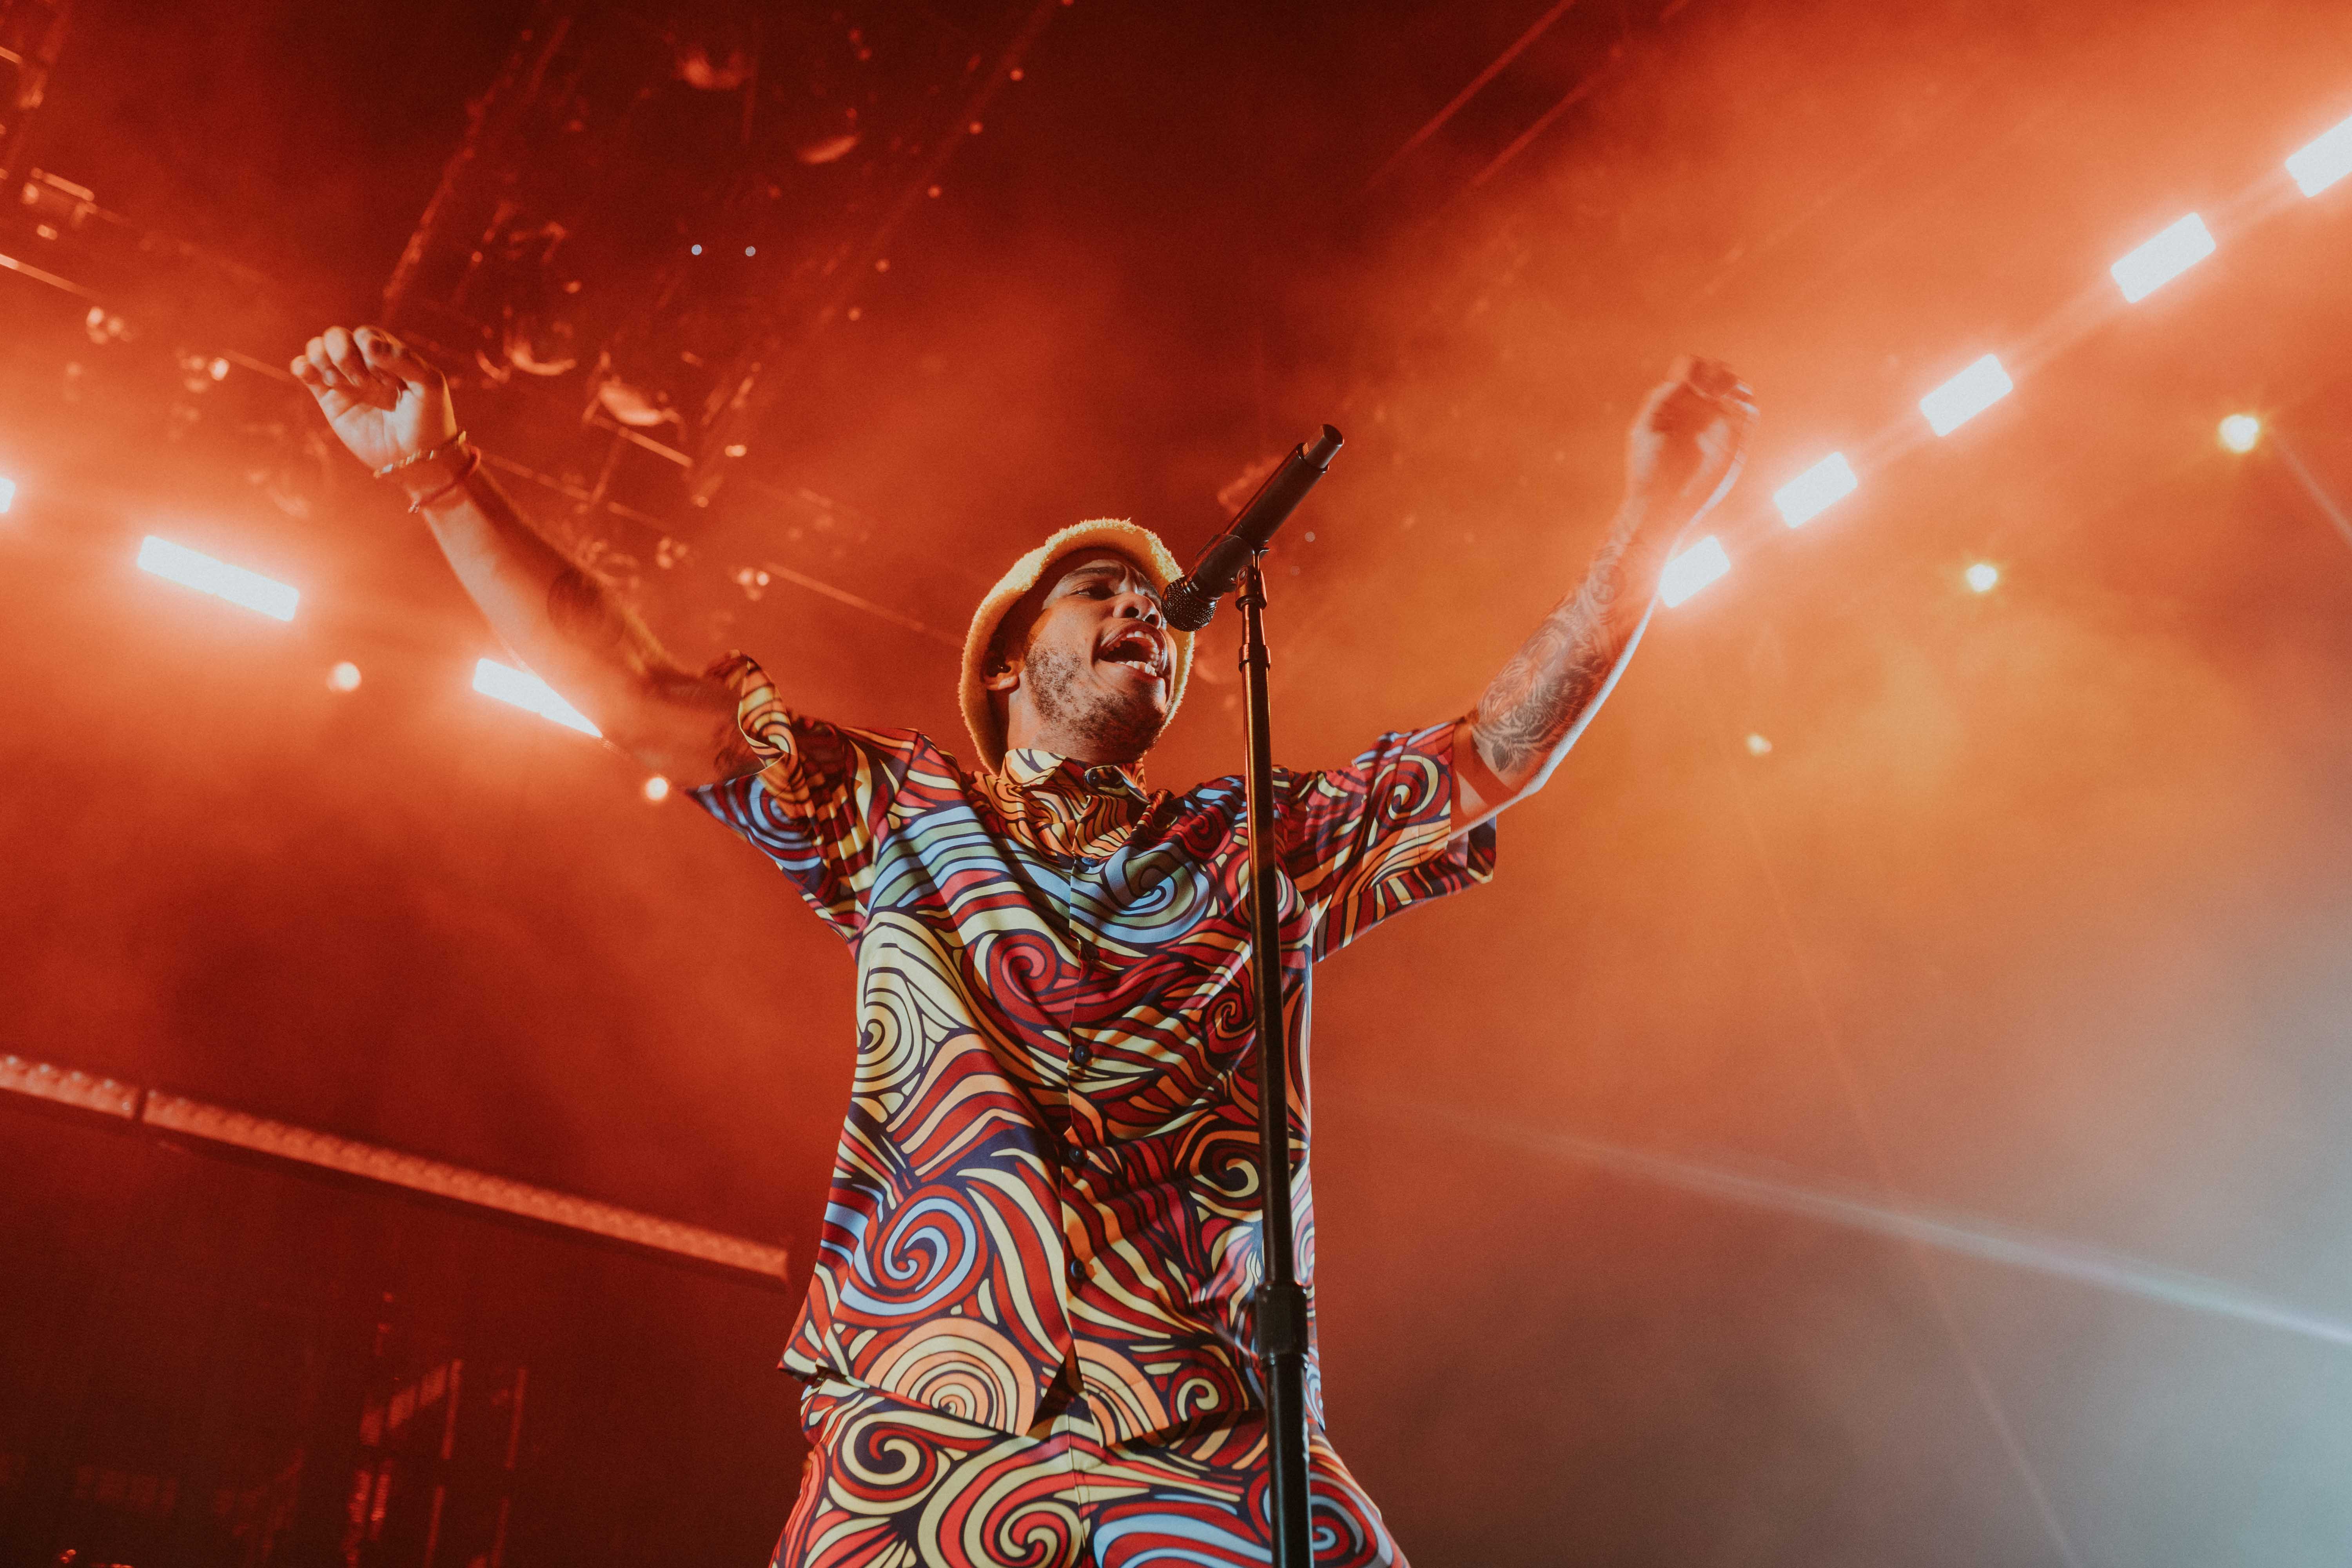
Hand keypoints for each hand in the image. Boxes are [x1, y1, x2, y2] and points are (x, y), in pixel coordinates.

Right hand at [289, 325, 458, 489]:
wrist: (417, 459)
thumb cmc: (430, 420)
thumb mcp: (428, 384)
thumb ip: (403, 358)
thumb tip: (367, 343)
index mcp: (389, 357)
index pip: (366, 335)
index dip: (369, 349)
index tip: (387, 378)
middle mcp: (365, 365)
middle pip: (338, 336)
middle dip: (343, 353)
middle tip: (362, 382)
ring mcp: (345, 381)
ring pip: (319, 348)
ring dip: (323, 358)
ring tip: (340, 383)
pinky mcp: (329, 400)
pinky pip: (305, 371)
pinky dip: (301, 365)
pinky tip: (311, 375)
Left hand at [1622, 355, 1757, 530]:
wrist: (1662, 504)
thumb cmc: (1647, 470)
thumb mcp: (1644, 429)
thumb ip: (1661, 400)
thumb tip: (1682, 378)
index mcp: (1677, 405)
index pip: (1692, 370)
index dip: (1694, 367)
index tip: (1689, 382)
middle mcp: (1699, 411)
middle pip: (1717, 372)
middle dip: (1715, 372)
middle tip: (1705, 391)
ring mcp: (1718, 424)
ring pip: (1737, 387)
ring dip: (1731, 383)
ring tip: (1718, 397)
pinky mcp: (1735, 441)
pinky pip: (1749, 412)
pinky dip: (1746, 401)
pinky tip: (1730, 407)